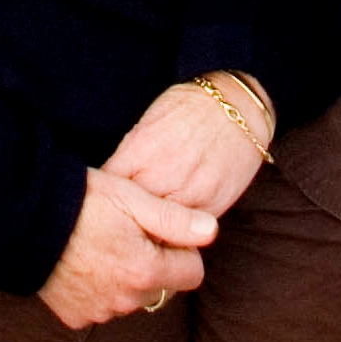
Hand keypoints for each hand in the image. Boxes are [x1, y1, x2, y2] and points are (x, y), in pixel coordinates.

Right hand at [38, 169, 215, 330]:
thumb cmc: (82, 200)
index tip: (158, 228)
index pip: (193, 273)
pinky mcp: (76, 317)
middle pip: (162, 286)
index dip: (181, 248)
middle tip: (128, 230)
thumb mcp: (132, 197)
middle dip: (154, 262)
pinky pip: (102, 305)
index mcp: (146, 271)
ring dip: (127, 276)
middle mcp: (127, 300)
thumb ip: (175, 219)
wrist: (25, 219)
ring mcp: (100, 312)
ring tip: (103, 241)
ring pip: (132, 296)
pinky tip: (83, 260)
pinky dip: (100, 288)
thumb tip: (212, 231)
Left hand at [104, 75, 273, 221]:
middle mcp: (162, 175)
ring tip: (142, 232)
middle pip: (131, 213)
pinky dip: (176, 234)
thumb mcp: (150, 120)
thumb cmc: (190, 107)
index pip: (110, 184)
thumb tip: (112, 178)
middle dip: (124, 218)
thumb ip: (131, 152)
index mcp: (142, 148)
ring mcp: (188, 195)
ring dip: (150, 232)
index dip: (104, 194)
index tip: (102, 199)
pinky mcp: (209, 209)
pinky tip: (170, 229)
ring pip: (158, 230)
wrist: (238, 108)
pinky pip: (185, 232)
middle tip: (118, 223)